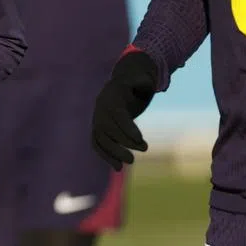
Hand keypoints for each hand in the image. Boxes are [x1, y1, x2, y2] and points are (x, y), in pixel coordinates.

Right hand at [91, 51, 159, 169]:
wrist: (121, 83)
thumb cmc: (136, 82)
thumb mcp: (142, 79)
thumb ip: (144, 82)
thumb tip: (148, 84)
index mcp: (112, 94)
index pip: (117, 113)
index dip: (127, 127)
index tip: (140, 140)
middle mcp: (100, 107)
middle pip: (108, 128)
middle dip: (125, 141)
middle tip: (145, 148)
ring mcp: (96, 118)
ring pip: (100, 138)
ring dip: (114, 152)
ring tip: (131, 161)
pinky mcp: (97, 128)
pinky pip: (97, 143)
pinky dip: (106, 156)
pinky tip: (118, 167)